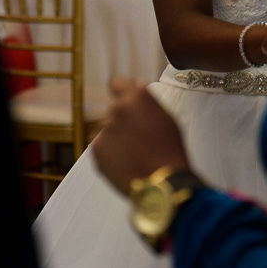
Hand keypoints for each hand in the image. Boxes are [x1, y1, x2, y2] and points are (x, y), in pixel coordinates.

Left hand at [92, 77, 189, 195]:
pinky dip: (109, 152)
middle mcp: (118, 108)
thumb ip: (149, 101)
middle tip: (138, 138)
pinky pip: (100, 145)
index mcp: (137, 97)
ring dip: (115, 136)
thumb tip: (137, 87)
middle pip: (114, 110)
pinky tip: (125, 161)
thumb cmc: (170, 151)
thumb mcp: (168, 118)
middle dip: (123, 120)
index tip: (122, 98)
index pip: (118, 83)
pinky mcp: (96, 148)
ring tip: (133, 154)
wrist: (163, 184)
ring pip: (106, 128)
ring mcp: (104, 129)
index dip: (121, 91)